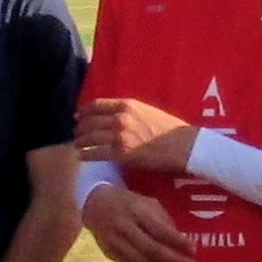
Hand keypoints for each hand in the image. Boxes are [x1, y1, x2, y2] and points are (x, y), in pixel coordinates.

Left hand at [76, 96, 196, 176]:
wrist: (184, 145)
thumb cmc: (171, 129)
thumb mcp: (148, 112)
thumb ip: (130, 112)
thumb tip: (115, 117)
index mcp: (128, 105)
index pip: (97, 105)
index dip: (84, 111)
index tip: (78, 116)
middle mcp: (120, 117)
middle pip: (90, 121)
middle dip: (80, 128)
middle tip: (76, 133)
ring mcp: (120, 135)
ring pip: (90, 137)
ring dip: (80, 142)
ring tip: (77, 145)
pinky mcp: (122, 153)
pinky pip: (96, 153)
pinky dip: (86, 155)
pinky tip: (82, 156)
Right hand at [81, 183, 196, 261]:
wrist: (94, 204)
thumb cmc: (128, 202)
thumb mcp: (147, 202)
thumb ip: (163, 220)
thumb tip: (181, 241)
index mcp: (136, 210)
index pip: (159, 230)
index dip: (178, 242)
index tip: (194, 250)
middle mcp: (124, 227)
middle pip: (151, 250)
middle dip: (174, 260)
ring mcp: (114, 242)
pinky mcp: (110, 253)